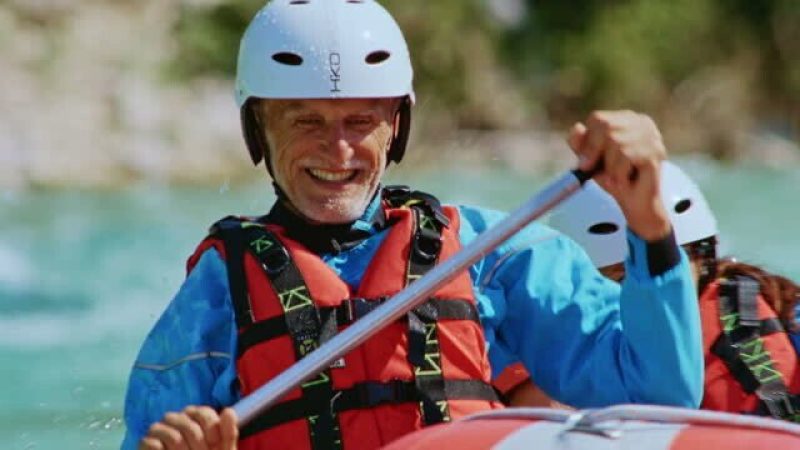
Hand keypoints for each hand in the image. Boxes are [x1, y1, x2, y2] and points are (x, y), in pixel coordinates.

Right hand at [139, 406, 237, 449]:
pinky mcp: (146, 443)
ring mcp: (159, 430)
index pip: (204, 414)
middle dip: (199, 446)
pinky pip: (153, 444)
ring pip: (172, 436)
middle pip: (188, 426)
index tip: (215, 446)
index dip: (212, 432)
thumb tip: (228, 411)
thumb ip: (228, 433)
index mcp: (196, 416)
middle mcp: (177, 419)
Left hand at [568, 110, 670, 240]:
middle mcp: (642, 123)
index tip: (584, 162)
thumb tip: (576, 127)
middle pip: (607, 127)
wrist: (634, 202)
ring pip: (616, 143)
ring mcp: (652, 136)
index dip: (587, 140)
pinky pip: (626, 156)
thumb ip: (581, 144)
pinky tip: (625, 180)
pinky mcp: (656, 152)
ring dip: (610, 167)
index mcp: (626, 119)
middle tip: (594, 170)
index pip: (598, 119)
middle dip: (595, 152)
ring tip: (616, 177)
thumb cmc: (613, 177)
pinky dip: (619, 173)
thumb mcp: (591, 159)